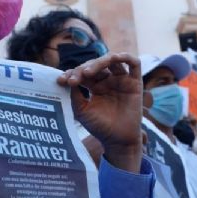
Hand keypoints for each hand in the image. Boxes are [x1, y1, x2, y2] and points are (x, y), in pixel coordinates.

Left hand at [58, 53, 142, 172]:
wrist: (117, 140)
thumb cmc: (99, 127)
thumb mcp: (81, 110)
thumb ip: (75, 94)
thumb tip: (69, 78)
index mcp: (95, 86)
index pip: (83, 72)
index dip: (72, 73)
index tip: (61, 81)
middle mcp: (108, 81)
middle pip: (95, 64)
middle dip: (82, 69)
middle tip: (73, 80)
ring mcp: (122, 81)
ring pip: (112, 60)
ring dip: (99, 62)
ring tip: (88, 72)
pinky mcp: (135, 83)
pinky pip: (134, 63)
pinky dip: (125, 56)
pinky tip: (115, 58)